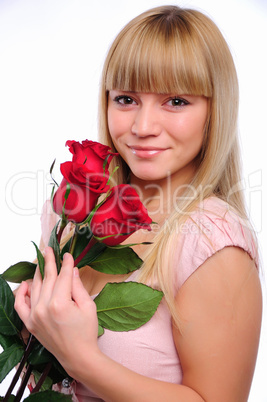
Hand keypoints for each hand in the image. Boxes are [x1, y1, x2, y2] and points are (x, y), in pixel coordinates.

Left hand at [14, 247, 98, 372]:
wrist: (78, 356)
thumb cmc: (86, 332)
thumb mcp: (88, 306)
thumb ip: (77, 286)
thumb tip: (71, 270)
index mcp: (60, 303)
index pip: (63, 276)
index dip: (65, 263)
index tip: (67, 254)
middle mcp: (43, 308)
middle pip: (47, 278)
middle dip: (49, 262)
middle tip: (49, 249)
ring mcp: (34, 316)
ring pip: (35, 287)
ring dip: (38, 273)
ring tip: (41, 261)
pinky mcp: (30, 324)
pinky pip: (20, 305)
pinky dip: (21, 293)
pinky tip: (26, 283)